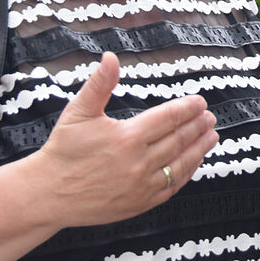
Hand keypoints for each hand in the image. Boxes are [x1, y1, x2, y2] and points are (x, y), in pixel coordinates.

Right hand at [30, 52, 217, 227]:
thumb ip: (99, 84)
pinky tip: (193, 162)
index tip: (200, 101)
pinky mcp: (140, 203)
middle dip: (197, 126)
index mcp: (127, 138)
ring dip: (199, 149)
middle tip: (209, 117)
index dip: (187, 108)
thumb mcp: (79, 112)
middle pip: (178, 140)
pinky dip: (186, 172)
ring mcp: (141, 186)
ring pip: (180, 164)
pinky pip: (171, 186)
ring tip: (211, 136)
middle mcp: (138, 163)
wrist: (48, 193)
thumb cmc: (63, 150)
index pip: (168, 118)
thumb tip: (110, 57)